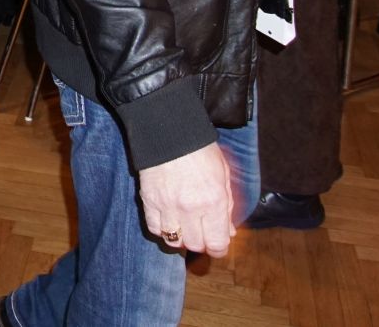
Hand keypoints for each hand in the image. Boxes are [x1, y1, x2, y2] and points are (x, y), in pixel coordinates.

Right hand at [138, 142, 234, 256]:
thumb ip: (227, 206)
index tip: (218, 244)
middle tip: (202, 232)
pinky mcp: (149, 200)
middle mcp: (190, 207)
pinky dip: (162, 229)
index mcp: (213, 200)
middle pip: (195, 244)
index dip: (219, 248)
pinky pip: (154, 228)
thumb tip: (229, 232)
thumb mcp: (223, 174)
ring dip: (181, 238)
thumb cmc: (200, 150)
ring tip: (185, 226)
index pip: (217, 243)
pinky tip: (169, 220)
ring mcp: (167, 205)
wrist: (169, 130)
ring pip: (173, 240)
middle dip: (201, 242)